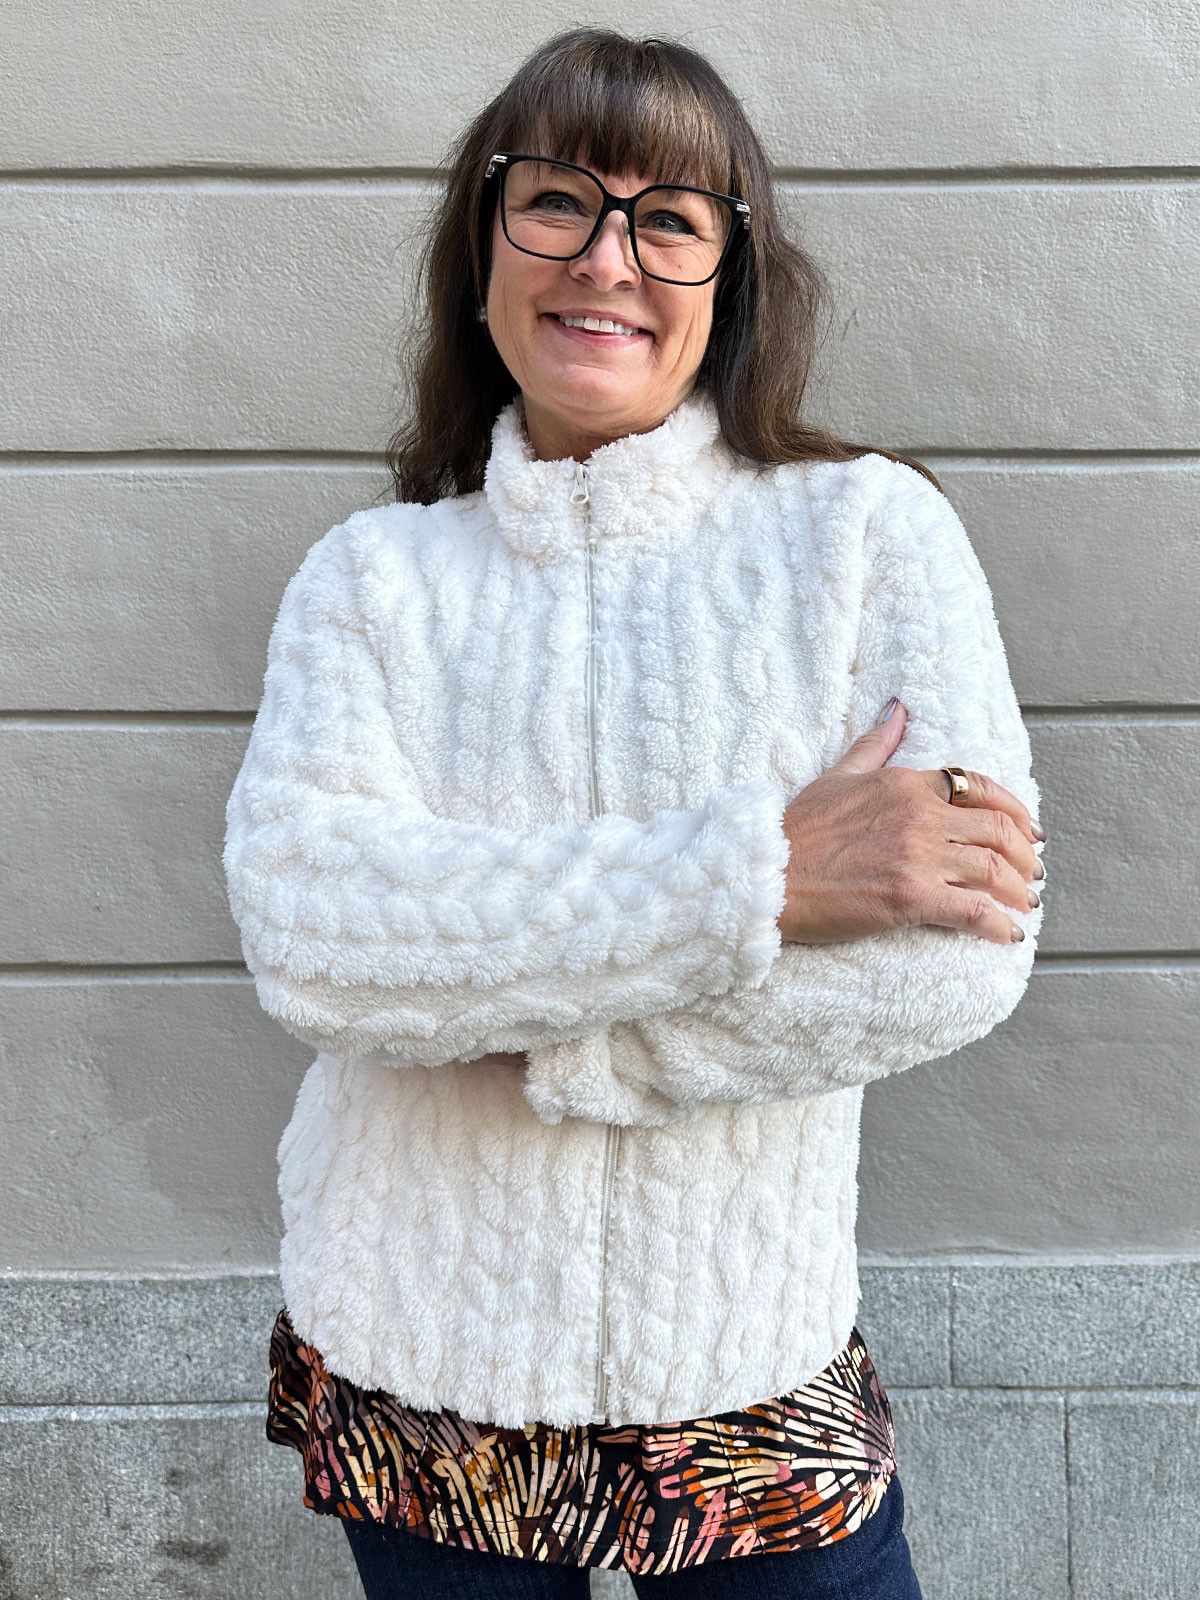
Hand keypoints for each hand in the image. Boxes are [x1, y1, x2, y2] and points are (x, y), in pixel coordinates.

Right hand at [779, 701, 1044, 947]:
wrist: (768, 876)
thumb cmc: (795, 830)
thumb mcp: (838, 775)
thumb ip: (875, 745)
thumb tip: (898, 709)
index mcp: (905, 784)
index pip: (978, 789)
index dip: (1013, 810)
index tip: (1028, 829)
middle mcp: (920, 816)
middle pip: (997, 830)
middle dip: (1024, 853)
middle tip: (1032, 871)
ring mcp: (918, 857)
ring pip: (994, 870)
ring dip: (1018, 889)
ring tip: (1024, 903)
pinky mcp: (912, 898)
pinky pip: (974, 912)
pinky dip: (998, 925)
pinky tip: (1007, 935)